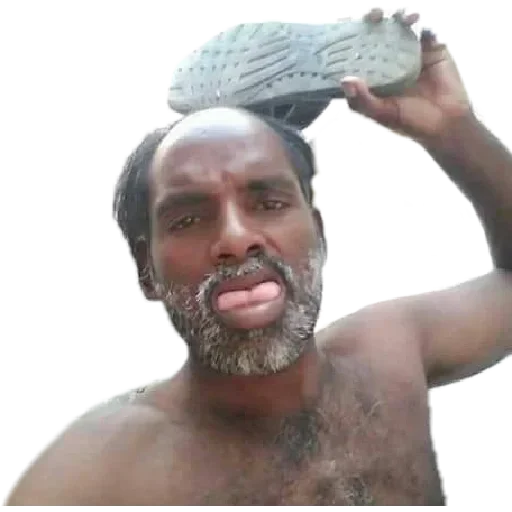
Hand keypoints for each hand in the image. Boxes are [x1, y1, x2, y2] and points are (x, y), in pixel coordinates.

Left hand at [340, 8, 472, 142]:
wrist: (446, 125)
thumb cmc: (410, 122)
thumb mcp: (382, 114)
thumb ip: (362, 100)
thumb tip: (345, 80)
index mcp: (373, 74)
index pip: (357, 50)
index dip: (350, 37)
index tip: (343, 26)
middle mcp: (389, 59)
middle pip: (378, 31)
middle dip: (373, 18)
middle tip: (374, 15)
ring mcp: (411, 52)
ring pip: (401, 26)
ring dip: (400, 16)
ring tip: (404, 18)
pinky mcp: (433, 48)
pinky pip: (427, 31)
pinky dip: (425, 27)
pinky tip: (422, 29)